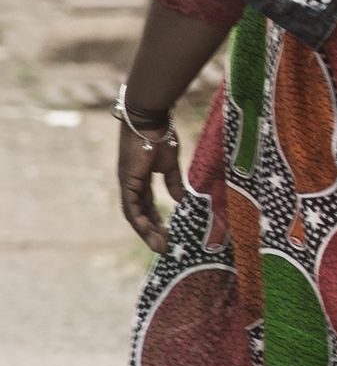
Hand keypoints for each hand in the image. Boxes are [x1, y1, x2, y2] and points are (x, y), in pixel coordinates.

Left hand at [118, 124, 186, 253]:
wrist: (150, 120)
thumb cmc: (161, 136)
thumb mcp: (170, 164)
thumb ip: (173, 182)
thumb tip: (180, 200)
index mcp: (141, 178)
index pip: (147, 204)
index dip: (156, 219)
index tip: (168, 232)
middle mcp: (131, 184)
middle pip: (141, 212)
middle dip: (153, 230)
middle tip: (164, 246)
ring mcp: (127, 183)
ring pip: (134, 214)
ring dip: (147, 232)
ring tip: (160, 246)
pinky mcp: (127, 182)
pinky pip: (131, 207)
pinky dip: (140, 221)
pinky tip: (151, 231)